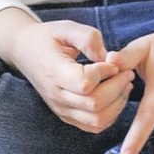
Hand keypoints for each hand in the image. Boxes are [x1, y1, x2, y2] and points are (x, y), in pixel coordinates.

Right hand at [4, 16, 134, 132]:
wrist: (25, 52)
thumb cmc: (48, 37)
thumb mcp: (66, 27)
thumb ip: (88, 38)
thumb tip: (107, 57)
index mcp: (54, 72)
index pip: (84, 83)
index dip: (105, 72)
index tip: (111, 60)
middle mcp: (57, 96)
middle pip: (95, 104)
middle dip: (118, 88)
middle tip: (127, 72)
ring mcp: (61, 109)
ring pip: (97, 120)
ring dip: (118, 103)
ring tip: (125, 83)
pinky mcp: (67, 116)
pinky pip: (94, 126)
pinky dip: (111, 114)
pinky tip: (116, 96)